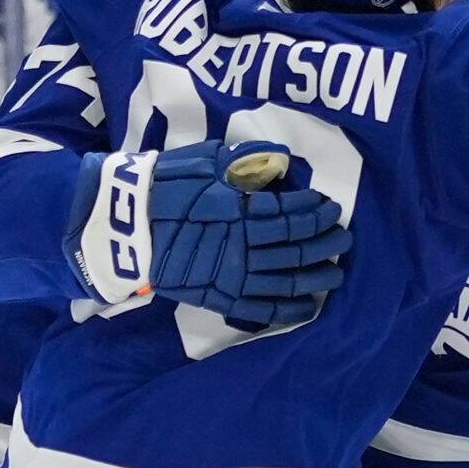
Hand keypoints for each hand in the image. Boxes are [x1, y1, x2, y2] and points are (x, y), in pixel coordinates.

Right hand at [66, 139, 351, 321]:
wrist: (124, 224)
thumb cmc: (165, 185)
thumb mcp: (205, 160)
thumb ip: (245, 159)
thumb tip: (281, 157)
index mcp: (242, 208)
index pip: (290, 212)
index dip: (314, 210)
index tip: (330, 207)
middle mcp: (243, 243)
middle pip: (296, 245)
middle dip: (325, 241)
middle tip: (344, 237)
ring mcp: (232, 273)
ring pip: (287, 278)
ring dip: (317, 275)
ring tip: (337, 271)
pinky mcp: (220, 297)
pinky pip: (262, 309)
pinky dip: (289, 309)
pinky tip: (310, 307)